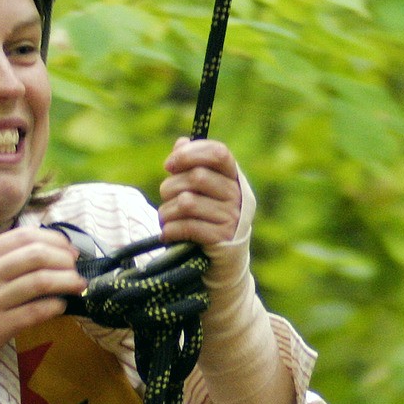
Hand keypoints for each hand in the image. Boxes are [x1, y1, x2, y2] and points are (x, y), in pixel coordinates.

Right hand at [0, 227, 84, 403]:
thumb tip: (31, 258)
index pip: (21, 236)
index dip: (53, 240)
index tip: (68, 250)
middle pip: (36, 254)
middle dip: (65, 259)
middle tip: (77, 268)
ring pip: (41, 280)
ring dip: (67, 282)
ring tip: (78, 286)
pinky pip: (37, 311)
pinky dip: (56, 306)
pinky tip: (62, 307)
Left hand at [159, 138, 255, 285]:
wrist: (223, 260)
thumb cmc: (207, 218)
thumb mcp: (202, 190)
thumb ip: (192, 165)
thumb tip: (181, 142)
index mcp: (234, 178)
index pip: (218, 153)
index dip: (191, 154)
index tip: (170, 165)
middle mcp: (237, 196)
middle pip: (196, 177)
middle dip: (171, 186)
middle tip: (167, 198)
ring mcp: (232, 218)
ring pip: (187, 202)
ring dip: (168, 211)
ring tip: (167, 218)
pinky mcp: (221, 239)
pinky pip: (187, 226)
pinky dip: (171, 229)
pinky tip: (169, 233)